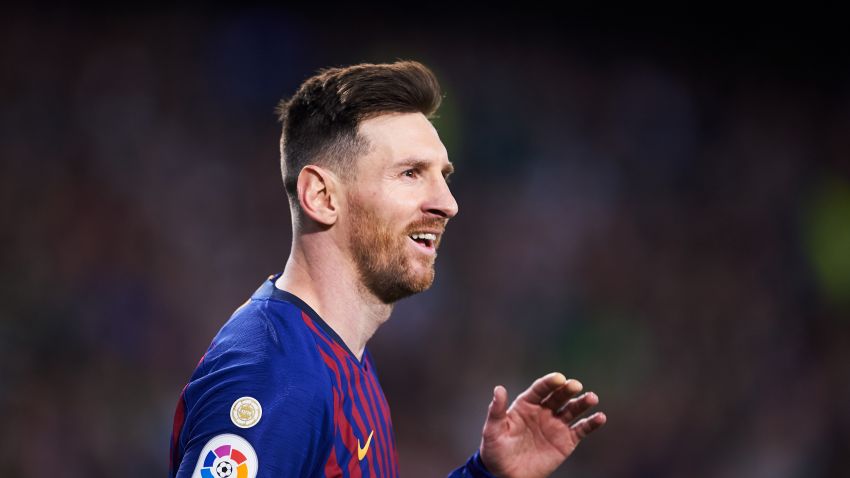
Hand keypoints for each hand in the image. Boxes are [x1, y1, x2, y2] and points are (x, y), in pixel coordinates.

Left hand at [478, 372, 605, 477]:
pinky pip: (581, 429)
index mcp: (526, 404)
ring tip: (591, 398)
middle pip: (558, 396)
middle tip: (575, 386)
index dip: (549, 382)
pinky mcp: (566, 440)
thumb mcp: (493, 430)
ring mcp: (556, 425)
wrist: (506, 475)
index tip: (559, 378)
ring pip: (572, 409)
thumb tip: (498, 388)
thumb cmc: (495, 450)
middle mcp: (543, 411)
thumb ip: (497, 410)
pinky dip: (591, 423)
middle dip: (567, 389)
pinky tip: (600, 417)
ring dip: (582, 403)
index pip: (540, 389)